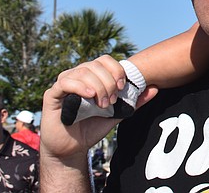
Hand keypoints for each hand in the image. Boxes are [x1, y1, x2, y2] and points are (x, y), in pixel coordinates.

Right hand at [40, 55, 157, 163]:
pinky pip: (65, 81)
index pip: (105, 60)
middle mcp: (77, 76)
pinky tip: (89, 95)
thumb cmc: (92, 128)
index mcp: (91, 76)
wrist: (72, 149)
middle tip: (112, 101)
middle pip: (95, 64)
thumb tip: (156, 89)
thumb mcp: (117, 114)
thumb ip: (134, 102)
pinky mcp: (52, 95)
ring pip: (82, 71)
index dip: (116, 70)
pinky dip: (79, 85)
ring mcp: (64, 84)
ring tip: (103, 104)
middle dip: (108, 81)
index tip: (122, 87)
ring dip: (97, 86)